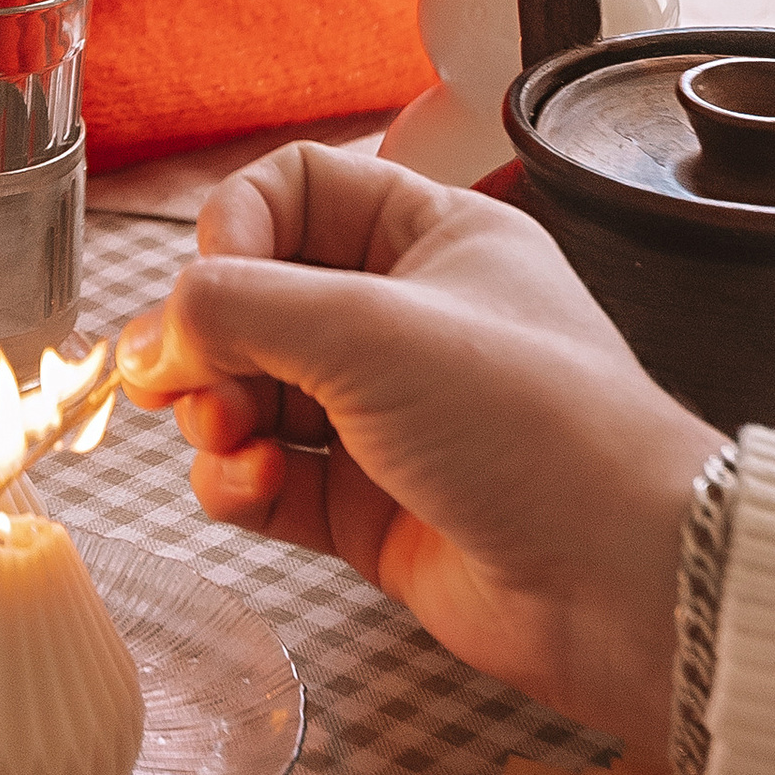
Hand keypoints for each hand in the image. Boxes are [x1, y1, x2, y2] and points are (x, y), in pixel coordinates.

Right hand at [114, 145, 720, 753]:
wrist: (621, 583)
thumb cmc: (537, 428)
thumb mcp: (373, 329)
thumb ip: (241, 307)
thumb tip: (153, 333)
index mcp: (432, 238)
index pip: (295, 190)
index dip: (234, 228)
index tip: (210, 284)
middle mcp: (406, 319)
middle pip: (256, 298)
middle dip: (208, 338)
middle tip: (183, 381)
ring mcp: (386, 417)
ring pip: (251, 392)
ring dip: (215, 413)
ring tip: (225, 438)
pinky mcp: (369, 507)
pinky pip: (266, 477)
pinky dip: (236, 482)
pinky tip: (242, 487)